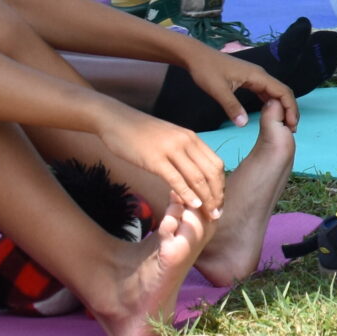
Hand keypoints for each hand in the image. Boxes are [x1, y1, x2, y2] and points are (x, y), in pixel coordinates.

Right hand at [96, 106, 228, 216]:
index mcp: (192, 138)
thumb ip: (184, 153)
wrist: (115, 120)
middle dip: (217, 195)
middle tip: (217, 213)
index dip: (221, 185)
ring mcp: (171, 150)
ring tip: (209, 214)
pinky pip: (176, 179)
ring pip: (197, 177)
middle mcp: (186, 142)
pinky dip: (187, 194)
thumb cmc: (140, 132)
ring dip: (206, 198)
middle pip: (211, 172)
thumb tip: (194, 173)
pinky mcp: (155, 159)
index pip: (216, 164)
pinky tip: (193, 205)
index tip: (219, 201)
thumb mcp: (170, 138)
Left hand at [180, 45, 298, 128]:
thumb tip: (244, 125)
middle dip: (289, 110)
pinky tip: (271, 114)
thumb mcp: (218, 89)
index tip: (292, 125)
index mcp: (258, 76)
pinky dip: (271, 103)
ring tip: (284, 124)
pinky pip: (265, 92)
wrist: (195, 55)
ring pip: (275, 93)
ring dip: (281, 107)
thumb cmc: (206, 70)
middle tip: (291, 129)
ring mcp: (255, 77)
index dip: (290, 108)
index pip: (283, 92)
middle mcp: (261, 75)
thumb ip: (232, 106)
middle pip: (282, 92)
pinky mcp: (249, 79)